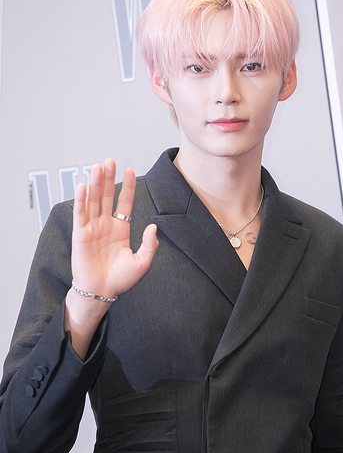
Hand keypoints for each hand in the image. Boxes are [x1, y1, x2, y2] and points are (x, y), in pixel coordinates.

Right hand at [71, 158, 158, 300]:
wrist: (102, 292)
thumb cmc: (120, 280)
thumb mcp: (142, 263)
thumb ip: (149, 245)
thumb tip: (152, 227)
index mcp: (120, 229)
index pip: (124, 203)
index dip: (127, 187)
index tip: (130, 170)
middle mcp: (105, 225)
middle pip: (107, 197)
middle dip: (109, 178)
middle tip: (110, 161)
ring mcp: (92, 228)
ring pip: (94, 201)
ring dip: (96, 183)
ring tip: (98, 166)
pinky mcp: (80, 235)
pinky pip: (81, 214)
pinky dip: (82, 200)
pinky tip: (84, 186)